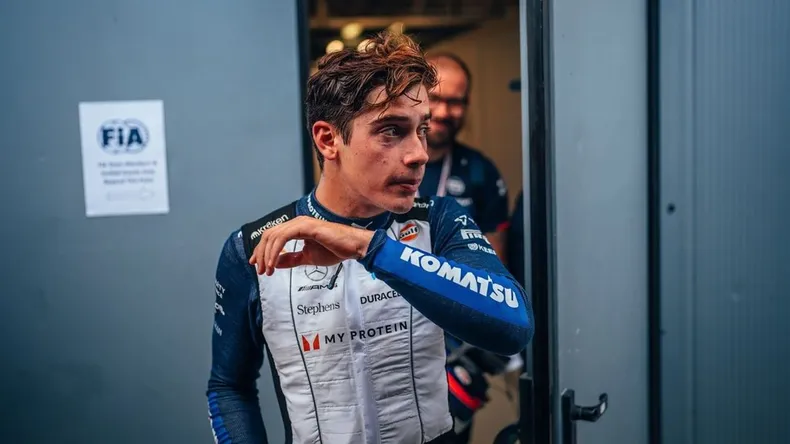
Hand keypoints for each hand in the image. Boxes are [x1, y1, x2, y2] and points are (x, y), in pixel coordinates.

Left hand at [248, 216, 374, 275]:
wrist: (352, 247)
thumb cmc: (335, 250)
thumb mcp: (307, 258)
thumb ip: (291, 259)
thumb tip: (275, 263)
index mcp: (296, 227)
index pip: (272, 236)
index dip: (261, 250)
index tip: (257, 265)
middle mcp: (296, 222)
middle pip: (268, 235)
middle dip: (260, 253)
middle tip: (260, 270)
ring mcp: (301, 223)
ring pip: (273, 236)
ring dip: (267, 255)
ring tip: (267, 270)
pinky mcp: (306, 227)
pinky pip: (283, 238)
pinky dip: (275, 252)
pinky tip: (274, 264)